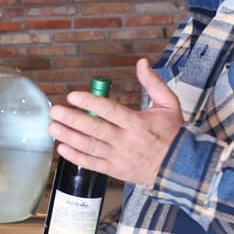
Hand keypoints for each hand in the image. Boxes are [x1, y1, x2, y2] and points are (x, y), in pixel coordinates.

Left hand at [48, 59, 181, 188]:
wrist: (180, 168)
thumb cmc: (173, 134)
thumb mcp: (169, 104)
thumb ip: (153, 83)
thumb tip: (142, 63)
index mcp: (137, 123)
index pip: (110, 110)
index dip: (90, 102)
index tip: (73, 96)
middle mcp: (126, 141)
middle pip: (95, 129)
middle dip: (72, 119)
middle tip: (55, 111)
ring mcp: (119, 157)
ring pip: (90, 147)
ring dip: (69, 137)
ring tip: (53, 128)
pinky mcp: (116, 171)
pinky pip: (92, 164)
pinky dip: (76, 157)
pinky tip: (62, 148)